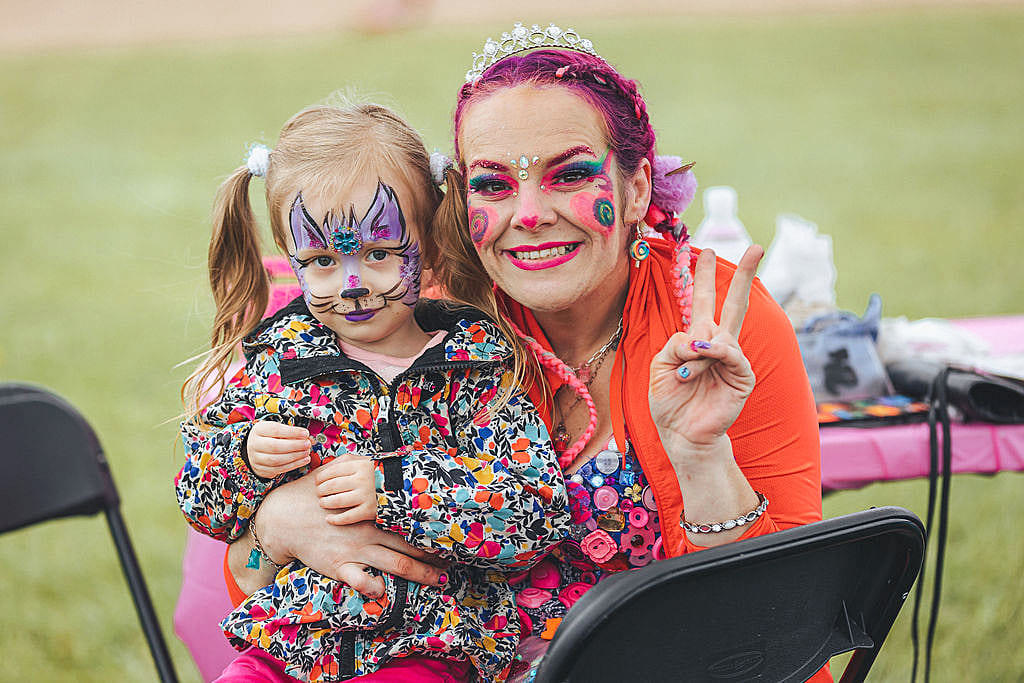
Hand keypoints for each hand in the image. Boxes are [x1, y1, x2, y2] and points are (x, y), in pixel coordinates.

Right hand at [246, 421, 310, 478]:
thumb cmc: (270, 437)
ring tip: (306, 452)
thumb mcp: (278, 430)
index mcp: (258, 430)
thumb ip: (292, 432)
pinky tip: (304, 460)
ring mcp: (256, 459)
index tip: (305, 433)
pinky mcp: (261, 470)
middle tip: (307, 444)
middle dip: (294, 446)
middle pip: (275, 446)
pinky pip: (278, 469)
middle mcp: (254, 444)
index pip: (275, 430)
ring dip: (295, 456)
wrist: (256, 450)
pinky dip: (294, 465)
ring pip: (276, 460)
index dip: (292, 432)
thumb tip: (308, 437)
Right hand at [251, 470, 446, 596]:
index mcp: (371, 512)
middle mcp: (369, 532)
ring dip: (420, 574)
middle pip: (409, 546)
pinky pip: (361, 580)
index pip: (407, 521)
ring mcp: (355, 550)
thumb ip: (354, 464)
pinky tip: (386, 592)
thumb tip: (367, 453)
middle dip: (433, 557)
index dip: (429, 529)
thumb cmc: (310, 496)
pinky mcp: (339, 566)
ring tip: (438, 580)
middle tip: (452, 563)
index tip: (446, 535)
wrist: (282, 518)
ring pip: (395, 564)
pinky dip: (375, 587)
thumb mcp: (334, 474)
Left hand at [315, 453, 376, 524]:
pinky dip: (336, 520)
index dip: (320, 477)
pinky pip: (347, 517)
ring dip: (325, 503)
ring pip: (337, 501)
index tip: (318, 481)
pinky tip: (329, 519)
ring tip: (323, 503)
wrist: (404, 485)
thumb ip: (345, 461)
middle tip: (319, 493)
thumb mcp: (365, 460)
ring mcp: (366, 496)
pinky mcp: (369, 511)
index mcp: (359, 466)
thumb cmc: (380, 472)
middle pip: (332, 486)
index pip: (331, 471)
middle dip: (321, 490)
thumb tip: (325, 467)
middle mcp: (362, 480)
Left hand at [649, 246, 763, 458]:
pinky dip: (714, 354)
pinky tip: (703, 358)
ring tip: (685, 375)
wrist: (682, 434)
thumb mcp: (659, 366)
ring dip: (697, 352)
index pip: (703, 303)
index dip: (703, 278)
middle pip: (734, 304)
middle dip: (744, 276)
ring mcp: (733, 360)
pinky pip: (730, 354)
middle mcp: (718, 345)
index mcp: (697, 340)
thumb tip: (699, 339)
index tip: (704, 252)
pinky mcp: (742, 376)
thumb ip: (674, 344)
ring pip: (720, 335)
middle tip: (756, 247)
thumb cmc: (670, 402)